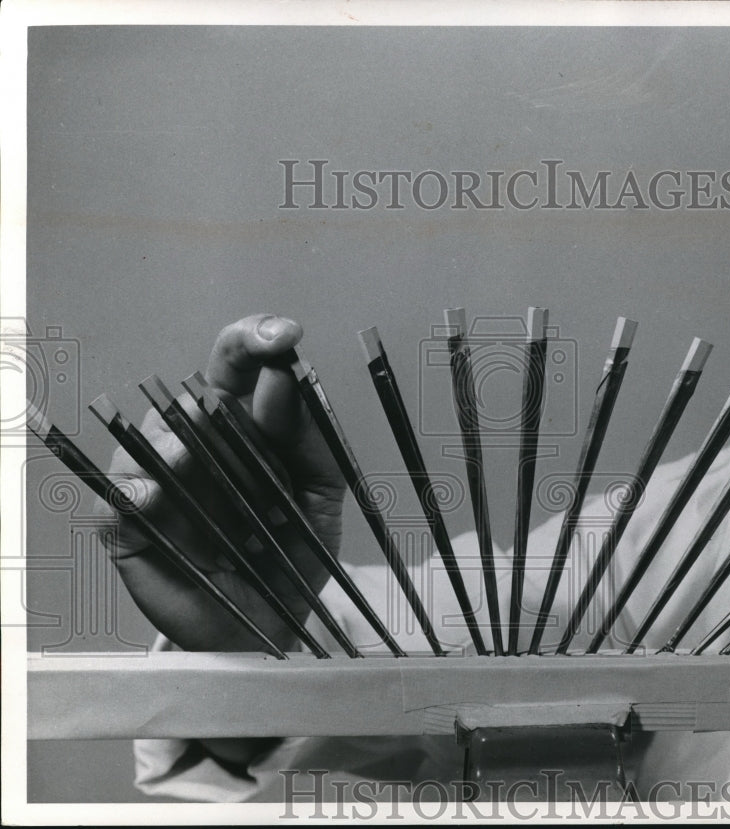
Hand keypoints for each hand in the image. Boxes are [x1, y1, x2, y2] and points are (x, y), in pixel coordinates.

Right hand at [102, 314, 346, 651]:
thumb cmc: (296, 553)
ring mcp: (162, 483)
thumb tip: (284, 379)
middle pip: (191, 396)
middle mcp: (198, 444)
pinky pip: (116, 501)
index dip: (254, 339)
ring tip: (189, 454)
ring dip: (171, 440)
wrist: (274, 626)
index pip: (240, 366)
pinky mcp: (132, 528)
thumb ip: (310, 438)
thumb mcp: (321, 494)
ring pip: (150, 440)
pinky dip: (129, 494)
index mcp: (246, 427)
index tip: (282, 336)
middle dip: (217, 395)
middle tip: (239, 402)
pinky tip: (150, 496)